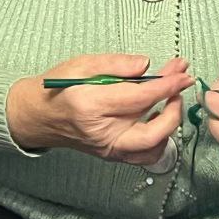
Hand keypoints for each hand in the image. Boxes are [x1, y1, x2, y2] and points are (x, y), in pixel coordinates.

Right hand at [6, 54, 192, 164]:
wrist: (37, 115)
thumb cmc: (56, 88)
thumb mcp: (80, 64)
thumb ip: (115, 63)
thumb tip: (146, 65)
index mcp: (90, 105)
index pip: (139, 97)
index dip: (166, 85)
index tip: (182, 72)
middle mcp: (101, 133)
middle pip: (154, 129)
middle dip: (174, 106)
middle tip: (179, 84)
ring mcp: (108, 149)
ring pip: (154, 148)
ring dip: (170, 125)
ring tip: (170, 101)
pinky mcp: (112, 155)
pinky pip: (145, 154)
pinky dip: (159, 138)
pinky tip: (158, 119)